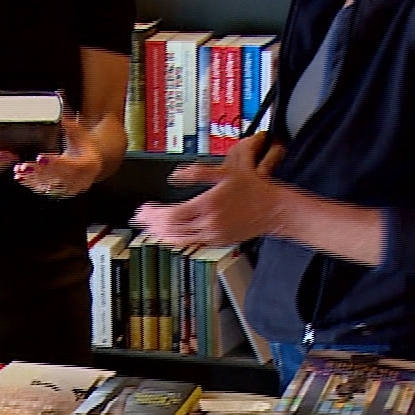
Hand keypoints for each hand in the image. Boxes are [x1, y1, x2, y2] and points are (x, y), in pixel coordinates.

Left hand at [13, 115, 102, 198]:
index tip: (40, 158)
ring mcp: (71, 188)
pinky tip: (21, 178)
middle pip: (58, 178)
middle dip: (38, 173)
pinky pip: (46, 190)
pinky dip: (32, 184)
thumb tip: (57, 102)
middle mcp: (81, 179)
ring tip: (19, 171)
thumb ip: (67, 122)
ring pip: (50, 186)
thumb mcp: (79, 132)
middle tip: (22, 167)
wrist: (91, 162)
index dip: (55, 162)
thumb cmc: (83, 145)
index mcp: (89, 163)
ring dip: (33, 180)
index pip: (71, 165)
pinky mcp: (61, 193)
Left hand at [134, 138, 286, 251]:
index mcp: (208, 205)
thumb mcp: (225, 172)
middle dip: (153, 224)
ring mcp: (213, 235)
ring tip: (150, 228)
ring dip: (162, 234)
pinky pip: (192, 243)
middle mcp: (209, 223)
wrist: (273, 208)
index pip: (172, 215)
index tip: (145, 210)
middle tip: (141, 218)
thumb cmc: (252, 189)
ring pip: (180, 239)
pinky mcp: (218, 241)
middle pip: (172, 229)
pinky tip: (171, 234)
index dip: (155, 214)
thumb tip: (175, 175)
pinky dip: (177, 239)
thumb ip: (197, 172)